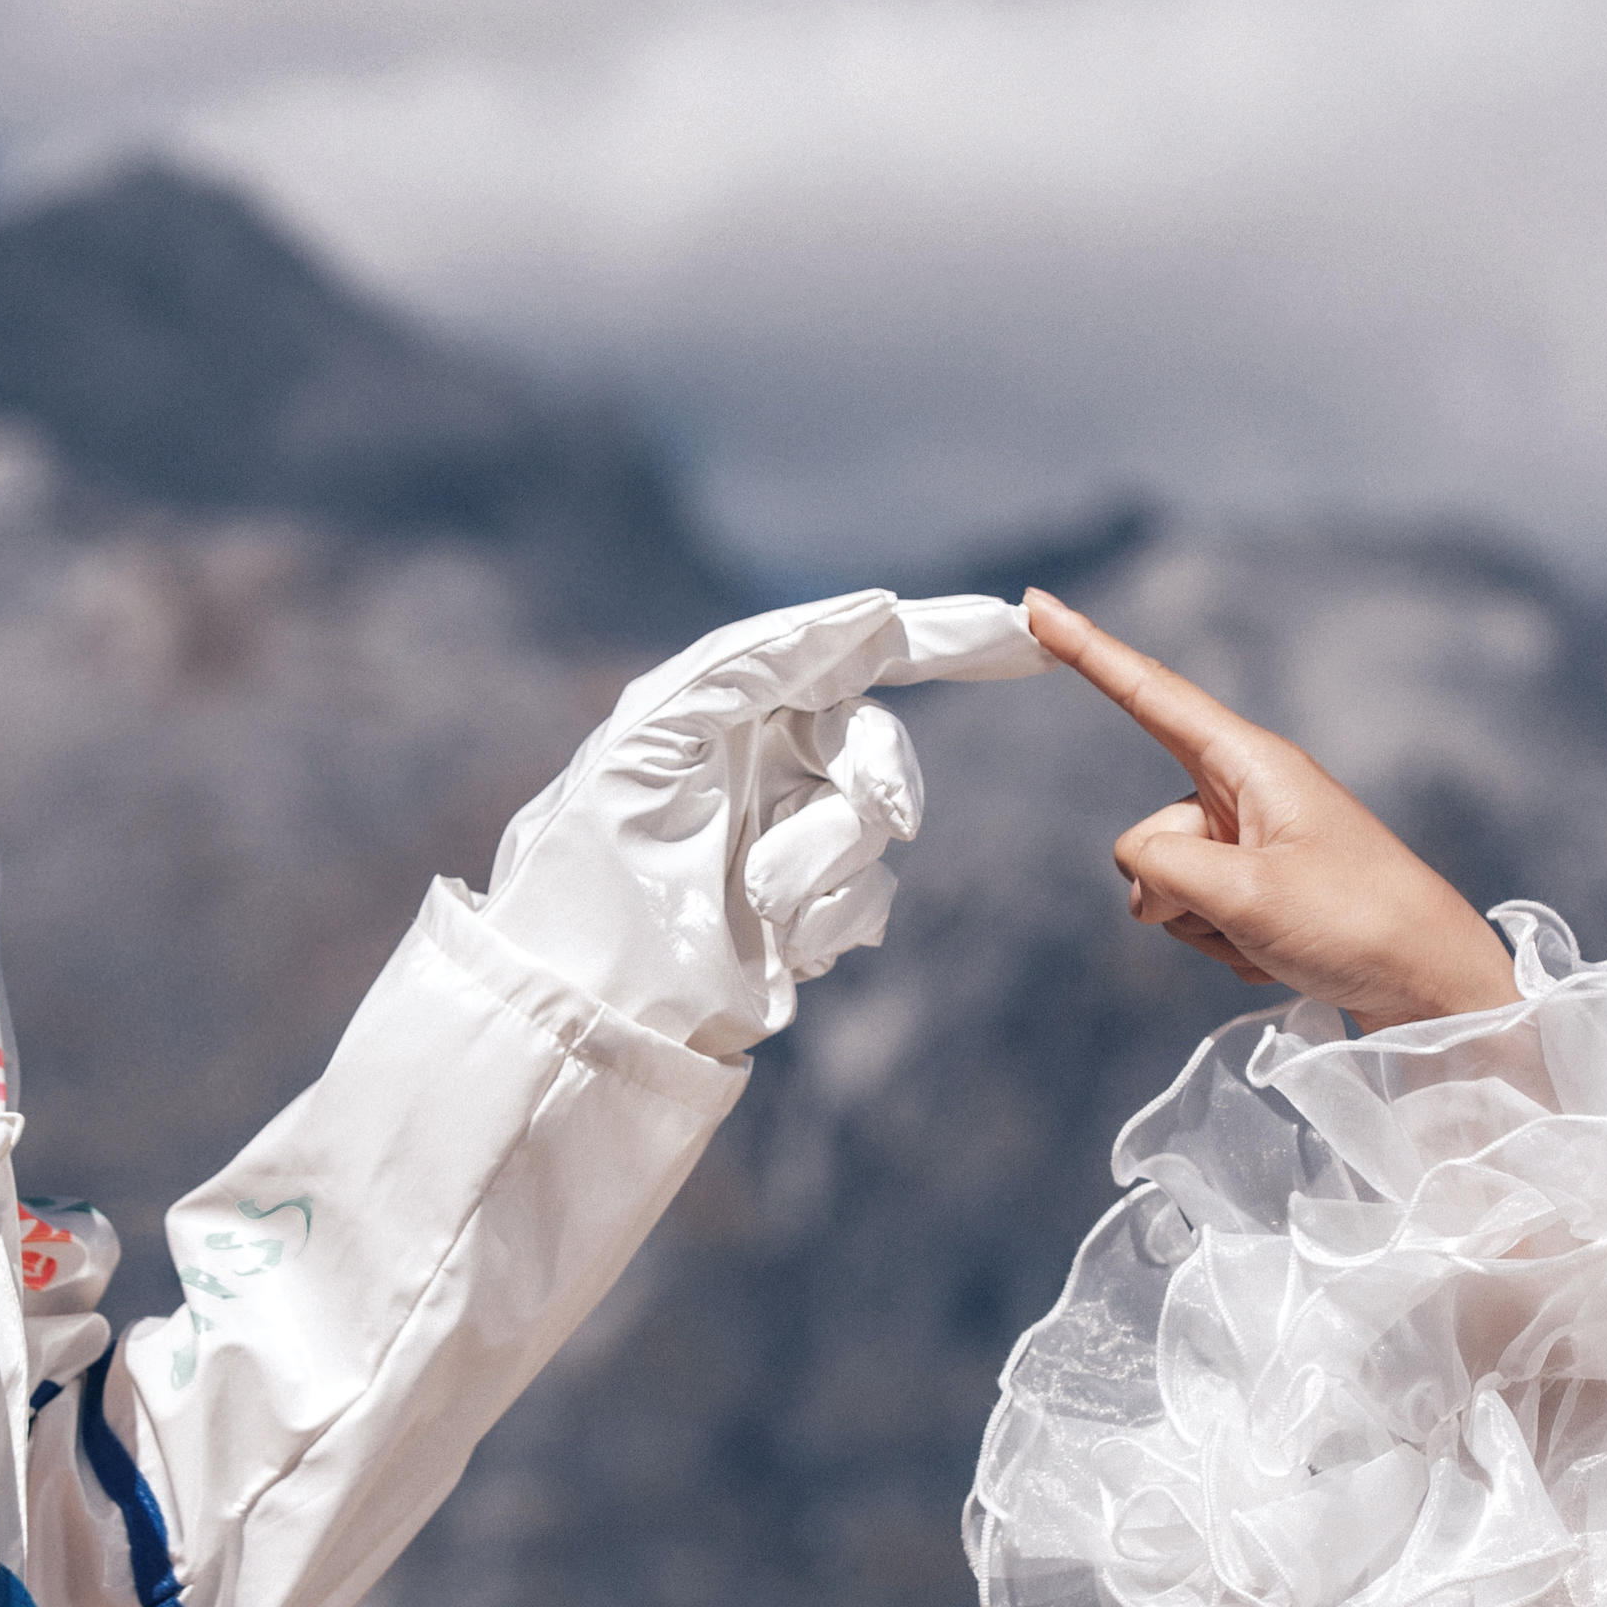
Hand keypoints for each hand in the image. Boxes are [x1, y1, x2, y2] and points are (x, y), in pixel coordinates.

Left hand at [477, 589, 1046, 1055]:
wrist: (578, 999)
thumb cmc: (592, 851)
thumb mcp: (662, 729)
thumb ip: (763, 657)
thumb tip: (876, 606)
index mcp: (731, 703)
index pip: (858, 650)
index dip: (946, 635)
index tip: (1028, 629)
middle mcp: (767, 762)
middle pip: (875, 742)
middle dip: (883, 770)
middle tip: (891, 807)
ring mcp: (791, 840)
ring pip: (873, 829)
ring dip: (822, 862)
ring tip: (755, 899)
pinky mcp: (807, 916)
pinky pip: (868, 900)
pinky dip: (829, 917)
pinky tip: (776, 938)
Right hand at [1023, 589, 1517, 1027]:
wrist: (1434, 985)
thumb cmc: (1356, 923)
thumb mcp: (1246, 895)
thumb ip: (1164, 869)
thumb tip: (1140, 875)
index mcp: (1251, 765)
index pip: (1151, 693)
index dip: (1087, 649)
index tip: (1035, 604)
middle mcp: (1247, 794)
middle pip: (1151, 834)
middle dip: (1172, 890)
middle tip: (1247, 915)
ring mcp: (1252, 846)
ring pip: (1168, 885)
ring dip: (1204, 926)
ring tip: (1277, 938)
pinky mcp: (1260, 891)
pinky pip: (1200, 918)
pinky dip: (1228, 946)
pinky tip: (1284, 956)